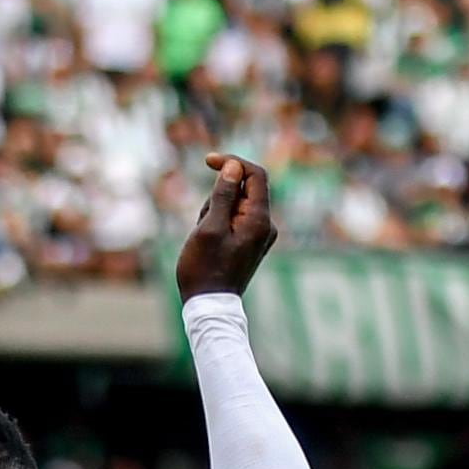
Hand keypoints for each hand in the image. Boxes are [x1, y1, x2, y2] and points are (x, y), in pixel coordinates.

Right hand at [172, 152, 277, 300]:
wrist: (209, 307)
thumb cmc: (205, 269)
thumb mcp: (209, 227)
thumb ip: (224, 195)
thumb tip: (234, 167)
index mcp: (259, 220)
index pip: (256, 175)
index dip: (233, 163)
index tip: (209, 161)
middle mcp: (265, 225)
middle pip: (243, 189)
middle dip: (218, 196)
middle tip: (202, 222)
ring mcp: (259, 235)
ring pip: (235, 204)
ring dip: (215, 211)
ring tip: (204, 237)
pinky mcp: (250, 242)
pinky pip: (234, 219)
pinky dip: (218, 222)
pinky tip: (208, 243)